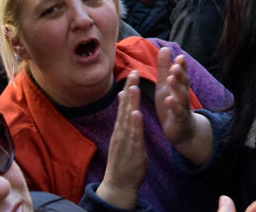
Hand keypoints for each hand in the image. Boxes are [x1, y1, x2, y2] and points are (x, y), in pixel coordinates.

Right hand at [97, 74, 146, 209]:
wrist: (118, 184)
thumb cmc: (123, 158)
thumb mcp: (124, 135)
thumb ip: (124, 119)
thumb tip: (124, 102)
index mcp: (121, 128)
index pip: (124, 105)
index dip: (128, 88)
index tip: (133, 71)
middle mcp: (121, 132)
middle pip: (124, 108)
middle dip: (129, 90)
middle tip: (133, 72)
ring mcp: (124, 141)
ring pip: (127, 120)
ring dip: (129, 104)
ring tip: (133, 88)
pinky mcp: (131, 151)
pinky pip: (133, 137)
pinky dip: (134, 125)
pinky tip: (137, 115)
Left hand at [156, 47, 212, 164]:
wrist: (182, 130)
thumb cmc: (172, 105)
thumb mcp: (166, 85)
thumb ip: (165, 68)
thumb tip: (164, 47)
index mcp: (177, 86)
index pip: (181, 74)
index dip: (181, 66)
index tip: (180, 56)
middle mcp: (182, 95)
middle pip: (182, 84)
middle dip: (180, 74)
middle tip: (176, 65)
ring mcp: (182, 107)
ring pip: (181, 97)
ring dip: (177, 88)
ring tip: (172, 79)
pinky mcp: (179, 120)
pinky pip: (177, 113)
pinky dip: (174, 106)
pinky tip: (170, 100)